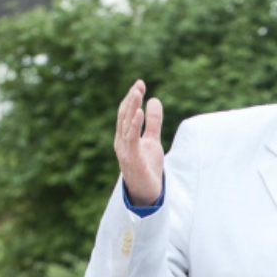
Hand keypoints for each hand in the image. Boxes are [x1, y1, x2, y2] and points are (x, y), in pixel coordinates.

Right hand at [114, 80, 163, 205]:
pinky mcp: (131, 159)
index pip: (126, 113)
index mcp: (125, 137)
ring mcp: (124, 150)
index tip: (140, 84)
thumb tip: (155, 100)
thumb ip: (154, 122)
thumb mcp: (153, 140)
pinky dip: (134, 125)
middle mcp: (121, 142)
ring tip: (138, 93)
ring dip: (132, 108)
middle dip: (131, 100)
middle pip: (124, 116)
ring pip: (126, 125)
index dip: (132, 98)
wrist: (147, 193)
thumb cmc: (147, 167)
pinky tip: (139, 112)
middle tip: (139, 84)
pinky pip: (132, 139)